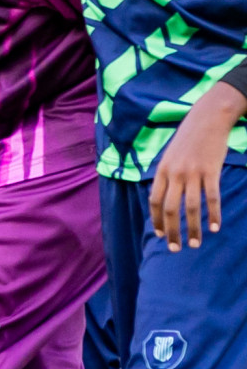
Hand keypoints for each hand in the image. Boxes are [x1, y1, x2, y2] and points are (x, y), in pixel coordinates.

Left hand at [150, 83, 246, 250]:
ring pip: (191, 207)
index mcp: (161, 170)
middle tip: (176, 249)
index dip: (157, 220)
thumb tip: (163, 194)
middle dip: (172, 231)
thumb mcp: (170, 155)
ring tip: (195, 244)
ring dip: (192, 228)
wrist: (206, 119)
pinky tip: (214, 228)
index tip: (162, 235)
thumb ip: (167, 174)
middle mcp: (174, 173)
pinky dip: (213, 215)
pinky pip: (212, 198)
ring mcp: (192, 173)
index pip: (154, 200)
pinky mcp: (211, 171)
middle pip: (169, 208)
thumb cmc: (188, 139)